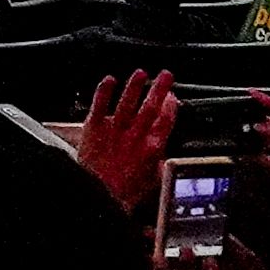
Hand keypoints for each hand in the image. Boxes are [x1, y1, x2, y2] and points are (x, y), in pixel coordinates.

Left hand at [70, 64, 178, 237]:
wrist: (100, 195)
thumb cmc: (126, 193)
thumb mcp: (155, 180)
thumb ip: (161, 162)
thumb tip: (166, 154)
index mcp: (152, 148)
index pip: (165, 121)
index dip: (171, 106)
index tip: (174, 96)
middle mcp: (135, 135)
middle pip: (150, 107)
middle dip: (159, 89)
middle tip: (166, 75)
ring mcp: (115, 129)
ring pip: (127, 102)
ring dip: (135, 86)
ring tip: (141, 73)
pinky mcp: (95, 128)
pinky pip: (100, 105)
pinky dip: (105, 91)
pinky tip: (109, 80)